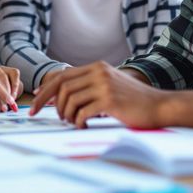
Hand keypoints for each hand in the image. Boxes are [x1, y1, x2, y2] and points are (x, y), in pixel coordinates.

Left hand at [30, 61, 171, 128]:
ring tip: (72, 122)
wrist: (158, 106)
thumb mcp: (109, 85)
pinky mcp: (109, 100)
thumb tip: (60, 94)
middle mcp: (98, 72)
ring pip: (70, 100)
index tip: (34, 103)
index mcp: (96, 67)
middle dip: (47, 103)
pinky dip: (78, 121)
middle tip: (46, 117)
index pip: (61, 76)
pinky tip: (83, 125)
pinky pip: (82, 112)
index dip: (45, 90)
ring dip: (65, 114)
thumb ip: (88, 85)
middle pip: (61, 86)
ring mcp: (104, 85)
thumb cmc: (132, 100)